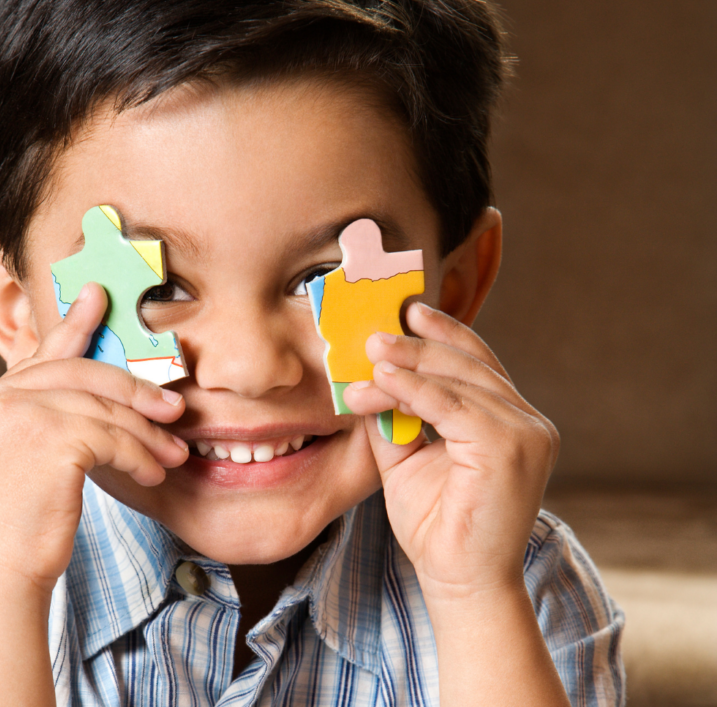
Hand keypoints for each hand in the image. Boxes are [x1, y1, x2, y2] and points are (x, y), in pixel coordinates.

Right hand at [0, 282, 188, 593]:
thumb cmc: (20, 524)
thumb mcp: (21, 458)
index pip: (42, 356)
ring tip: (173, 452)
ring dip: (146, 433)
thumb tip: (102, 393)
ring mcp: (17, 415)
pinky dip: (140, 454)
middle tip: (173, 404)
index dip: (75, 326)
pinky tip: (153, 471)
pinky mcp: (49, 439)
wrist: (4, 573)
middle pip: (81, 375)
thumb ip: (46, 416)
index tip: (99, 297)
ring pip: (103, 409)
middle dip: (134, 389)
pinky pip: (112, 437)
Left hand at [343, 302, 559, 601]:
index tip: (407, 311)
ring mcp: (526, 433)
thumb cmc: (437, 526)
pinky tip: (383, 382)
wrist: (459, 582)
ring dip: (406, 367)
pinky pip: (453, 405)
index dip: (443, 334)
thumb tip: (366, 376)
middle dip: (417, 346)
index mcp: (511, 420)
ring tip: (369, 357)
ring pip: (458, 381)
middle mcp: (528, 422)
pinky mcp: (510, 447)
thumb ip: (394, 417)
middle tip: (374, 334)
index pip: (477, 363)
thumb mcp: (407, 458)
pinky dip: (413, 390)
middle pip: (467, 364)